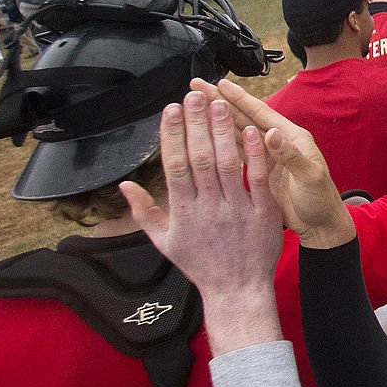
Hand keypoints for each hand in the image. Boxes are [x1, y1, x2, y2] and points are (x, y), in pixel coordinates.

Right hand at [120, 92, 284, 353]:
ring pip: (227, 164)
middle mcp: (208, 208)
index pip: (175, 165)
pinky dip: (255, 155)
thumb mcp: (165, 242)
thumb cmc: (200, 265)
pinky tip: (253, 130)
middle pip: (199, 158)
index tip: (171, 109)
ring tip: (219, 103)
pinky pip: (257, 179)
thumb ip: (144, 212)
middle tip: (193, 95)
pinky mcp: (262, 214)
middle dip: (196, 124)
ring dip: (223, 132)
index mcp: (183, 212)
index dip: (172, 135)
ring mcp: (236, 210)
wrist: (236, 291)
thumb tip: (124, 184)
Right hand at [193, 78, 355, 250]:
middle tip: (196, 87)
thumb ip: (292, 156)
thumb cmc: (321, 201)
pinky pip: (235, 152)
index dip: (238, 98)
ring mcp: (266, 157)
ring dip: (215, 120)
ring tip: (193, 107)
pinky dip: (219, 143)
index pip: (260, 113)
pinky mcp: (258, 171)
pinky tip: (203, 136)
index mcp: (291, 137)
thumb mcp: (310, 177)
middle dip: (219, 102)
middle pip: (243, 118)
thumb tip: (271, 134)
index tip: (218, 83)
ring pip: (236, 133)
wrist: (320, 225)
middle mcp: (276, 142)